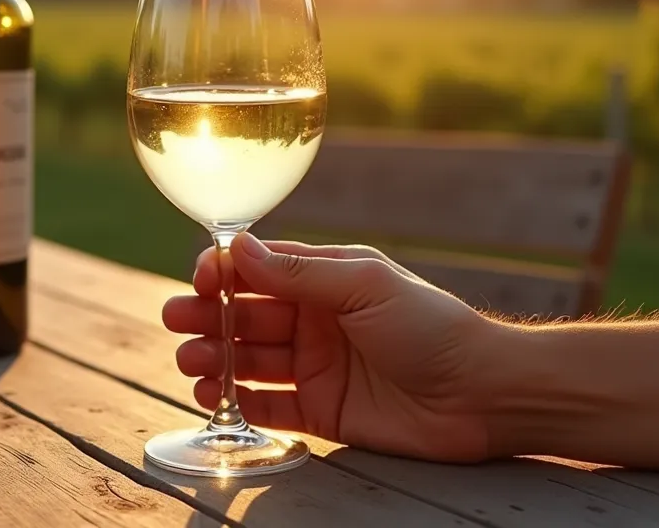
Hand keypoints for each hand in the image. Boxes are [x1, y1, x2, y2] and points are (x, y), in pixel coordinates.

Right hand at [162, 232, 505, 462]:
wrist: (481, 394)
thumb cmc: (432, 327)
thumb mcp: (364, 286)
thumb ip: (298, 273)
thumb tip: (238, 248)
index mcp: (325, 280)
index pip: (260, 270)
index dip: (225, 272)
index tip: (201, 279)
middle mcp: (314, 320)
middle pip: (244, 314)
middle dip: (207, 315)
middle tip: (176, 320)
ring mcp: (315, 366)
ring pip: (247, 358)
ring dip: (213, 357)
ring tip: (190, 360)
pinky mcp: (321, 410)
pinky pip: (267, 404)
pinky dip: (235, 400)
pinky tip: (210, 395)